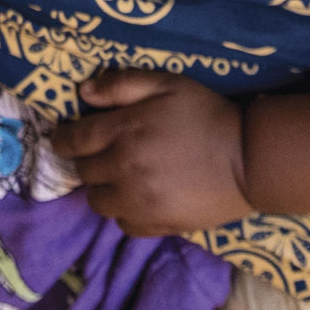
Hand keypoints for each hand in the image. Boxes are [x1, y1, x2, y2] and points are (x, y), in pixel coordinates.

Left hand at [48, 70, 254, 234]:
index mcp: (123, 132)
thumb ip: (122, 84)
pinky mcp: (157, 225)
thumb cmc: (205, 114)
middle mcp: (124, 169)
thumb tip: (83, 93)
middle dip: (86, 160)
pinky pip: (123, 224)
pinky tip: (137, 197)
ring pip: (98, 202)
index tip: (64, 138)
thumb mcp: (166, 83)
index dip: (62, 139)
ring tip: (119, 176)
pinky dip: (123, 211)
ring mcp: (139, 202)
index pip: (73, 141)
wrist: (248, 159)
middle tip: (101, 153)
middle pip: (83, 172)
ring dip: (102, 188)